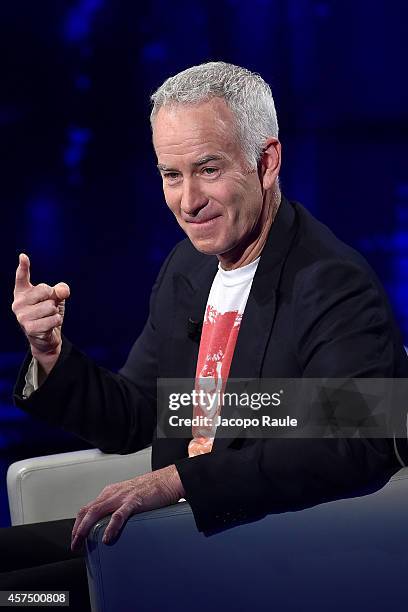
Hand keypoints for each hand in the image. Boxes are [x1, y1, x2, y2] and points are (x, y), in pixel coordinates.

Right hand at [12, 253, 69, 374]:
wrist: (46, 337)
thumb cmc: (48, 313)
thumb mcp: (56, 298)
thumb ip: (60, 290)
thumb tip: (62, 291)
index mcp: (22, 292)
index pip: (22, 277)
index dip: (23, 266)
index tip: (23, 257)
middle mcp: (18, 303)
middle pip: (45, 291)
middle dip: (53, 299)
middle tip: (48, 308)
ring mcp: (22, 316)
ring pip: (50, 306)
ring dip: (55, 312)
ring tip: (48, 318)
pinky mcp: (30, 328)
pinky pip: (53, 319)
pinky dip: (57, 321)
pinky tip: (50, 325)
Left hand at [71, 464, 184, 550]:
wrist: (168, 480)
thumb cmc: (151, 490)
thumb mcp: (128, 497)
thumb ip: (119, 508)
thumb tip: (112, 527)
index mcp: (111, 492)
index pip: (88, 508)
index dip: (78, 524)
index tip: (76, 538)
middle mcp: (113, 493)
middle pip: (87, 511)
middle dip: (78, 529)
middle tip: (75, 545)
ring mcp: (122, 497)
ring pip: (97, 512)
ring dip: (86, 528)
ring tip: (82, 542)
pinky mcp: (134, 501)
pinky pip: (118, 515)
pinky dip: (110, 527)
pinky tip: (107, 538)